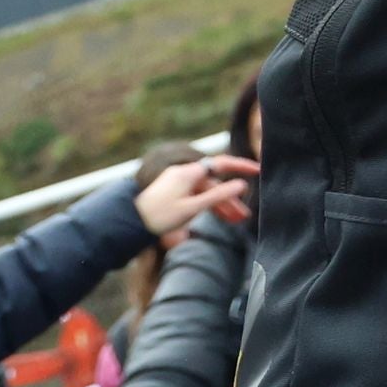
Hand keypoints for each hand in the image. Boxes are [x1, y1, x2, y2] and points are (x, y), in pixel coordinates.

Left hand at [131, 156, 255, 243]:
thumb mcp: (193, 208)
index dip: (241, 166)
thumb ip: (218, 196)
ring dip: (220, 205)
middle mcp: (183, 174)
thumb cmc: (159, 216)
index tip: (258, 170)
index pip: (221, 163)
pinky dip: (207, 206)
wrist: (128, 222)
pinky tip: (216, 217)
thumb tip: (242, 184)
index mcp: (188, 173)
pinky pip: (195, 196)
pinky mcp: (172, 193)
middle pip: (214, 183)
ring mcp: (177, 183)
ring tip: (234, 221)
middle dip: (230, 198)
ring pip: (205, 192)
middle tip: (245, 214)